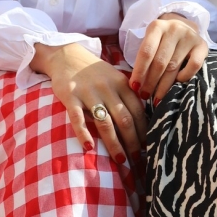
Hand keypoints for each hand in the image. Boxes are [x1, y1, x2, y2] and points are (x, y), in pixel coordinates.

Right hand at [31, 41, 145, 162]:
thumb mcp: (116, 78)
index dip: (144, 130)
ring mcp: (88, 92)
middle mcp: (108, 88)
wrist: (67, 55)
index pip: (138, 110)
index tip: (149, 147)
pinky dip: (83, 133)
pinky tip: (89, 147)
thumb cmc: (96, 72)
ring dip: (114, 144)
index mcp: (122, 84)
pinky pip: (77, 118)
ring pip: (104, 122)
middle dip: (133, 142)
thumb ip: (128, 95)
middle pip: (124, 119)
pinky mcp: (70, 96)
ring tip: (121, 160)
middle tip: (138, 160)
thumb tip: (146, 120)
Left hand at [129, 13, 208, 104]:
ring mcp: (189, 36)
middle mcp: (174, 29)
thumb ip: (144, 57)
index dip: (139, 71)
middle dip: (150, 82)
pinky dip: (185, 76)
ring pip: (174, 66)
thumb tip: (136, 84)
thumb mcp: (151, 41)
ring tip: (157, 98)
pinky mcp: (202, 45)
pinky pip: (194, 65)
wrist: (184, 26)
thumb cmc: (163, 39)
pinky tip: (178, 82)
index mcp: (157, 26)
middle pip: (160, 61)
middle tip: (145, 96)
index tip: (134, 87)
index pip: (146, 52)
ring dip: (164, 86)